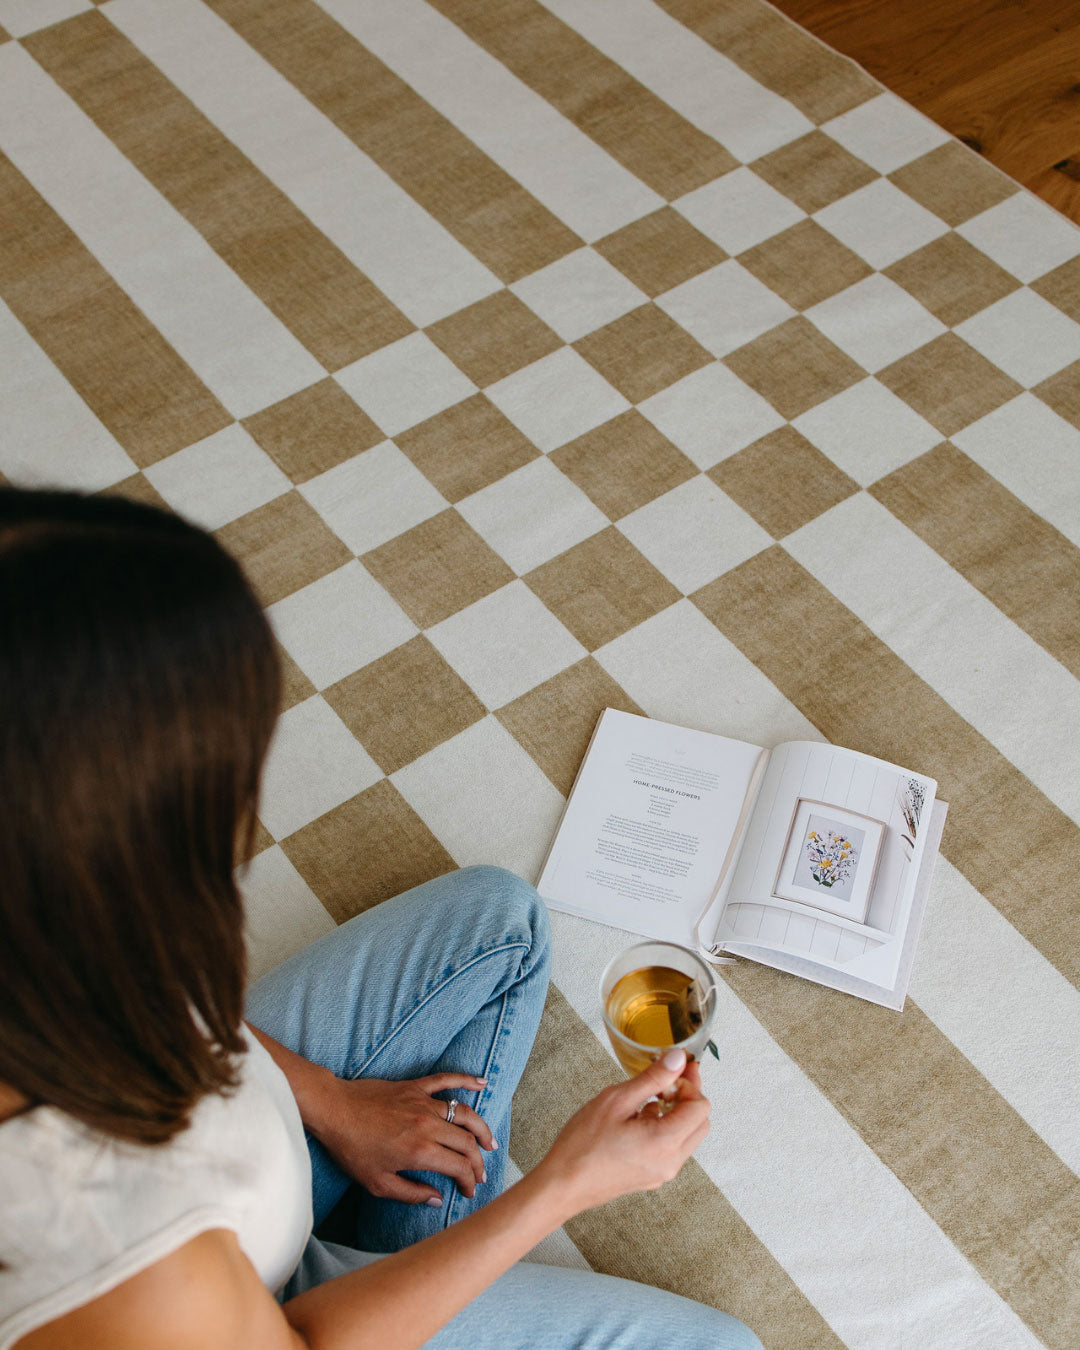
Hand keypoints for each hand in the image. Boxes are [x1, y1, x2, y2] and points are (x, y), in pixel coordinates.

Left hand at [309, 1073, 495, 1204]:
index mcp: (420, 1151)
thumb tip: (436, 1199)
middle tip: (480, 1174)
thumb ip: (411, 1193)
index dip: (469, 1181)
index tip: (468, 1191)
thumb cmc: (352, 1149)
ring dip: (481, 1128)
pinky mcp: (415, 1087)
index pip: (459, 1166)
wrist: (334, 1111)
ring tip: (490, 1142)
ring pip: (464, 1113)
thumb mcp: (378, 1183)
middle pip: (467, 1142)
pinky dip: (466, 1080)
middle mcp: (428, 1125)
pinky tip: (482, 1083)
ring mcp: (423, 1102)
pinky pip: (446, 1080)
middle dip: (478, 1161)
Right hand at [536, 1049, 709, 1212]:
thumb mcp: (616, 1100)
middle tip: (664, 1082)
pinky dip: (666, 1130)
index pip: (701, 1107)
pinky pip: (672, 1149)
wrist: (563, 1185)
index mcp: (665, 1142)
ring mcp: (662, 1173)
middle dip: (687, 1098)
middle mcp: (671, 1162)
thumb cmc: (583, 1144)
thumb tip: (677, 1059)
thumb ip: (652, 1078)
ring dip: (676, 1114)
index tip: (670, 1074)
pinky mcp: (652, 1178)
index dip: (688, 1085)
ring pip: (688, 1136)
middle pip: (700, 1123)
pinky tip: (638, 1120)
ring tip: (645, 1101)